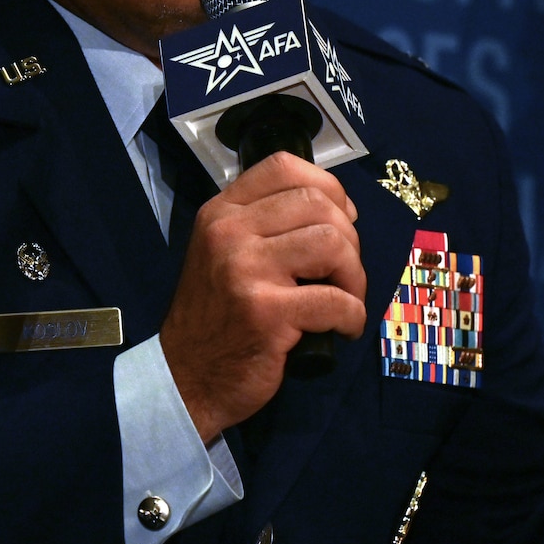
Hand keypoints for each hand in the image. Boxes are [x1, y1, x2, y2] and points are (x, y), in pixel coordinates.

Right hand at [161, 151, 367, 442]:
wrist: (188, 375)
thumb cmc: (217, 314)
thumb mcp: (225, 253)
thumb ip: (265, 224)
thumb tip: (338, 209)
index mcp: (221, 212)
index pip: (284, 167)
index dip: (328, 187)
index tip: (341, 219)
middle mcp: (229, 232)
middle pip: (319, 204)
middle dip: (349, 239)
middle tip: (343, 273)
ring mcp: (246, 271)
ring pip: (333, 244)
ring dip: (355, 275)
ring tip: (346, 299)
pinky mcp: (266, 313)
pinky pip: (336, 301)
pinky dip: (353, 316)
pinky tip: (342, 329)